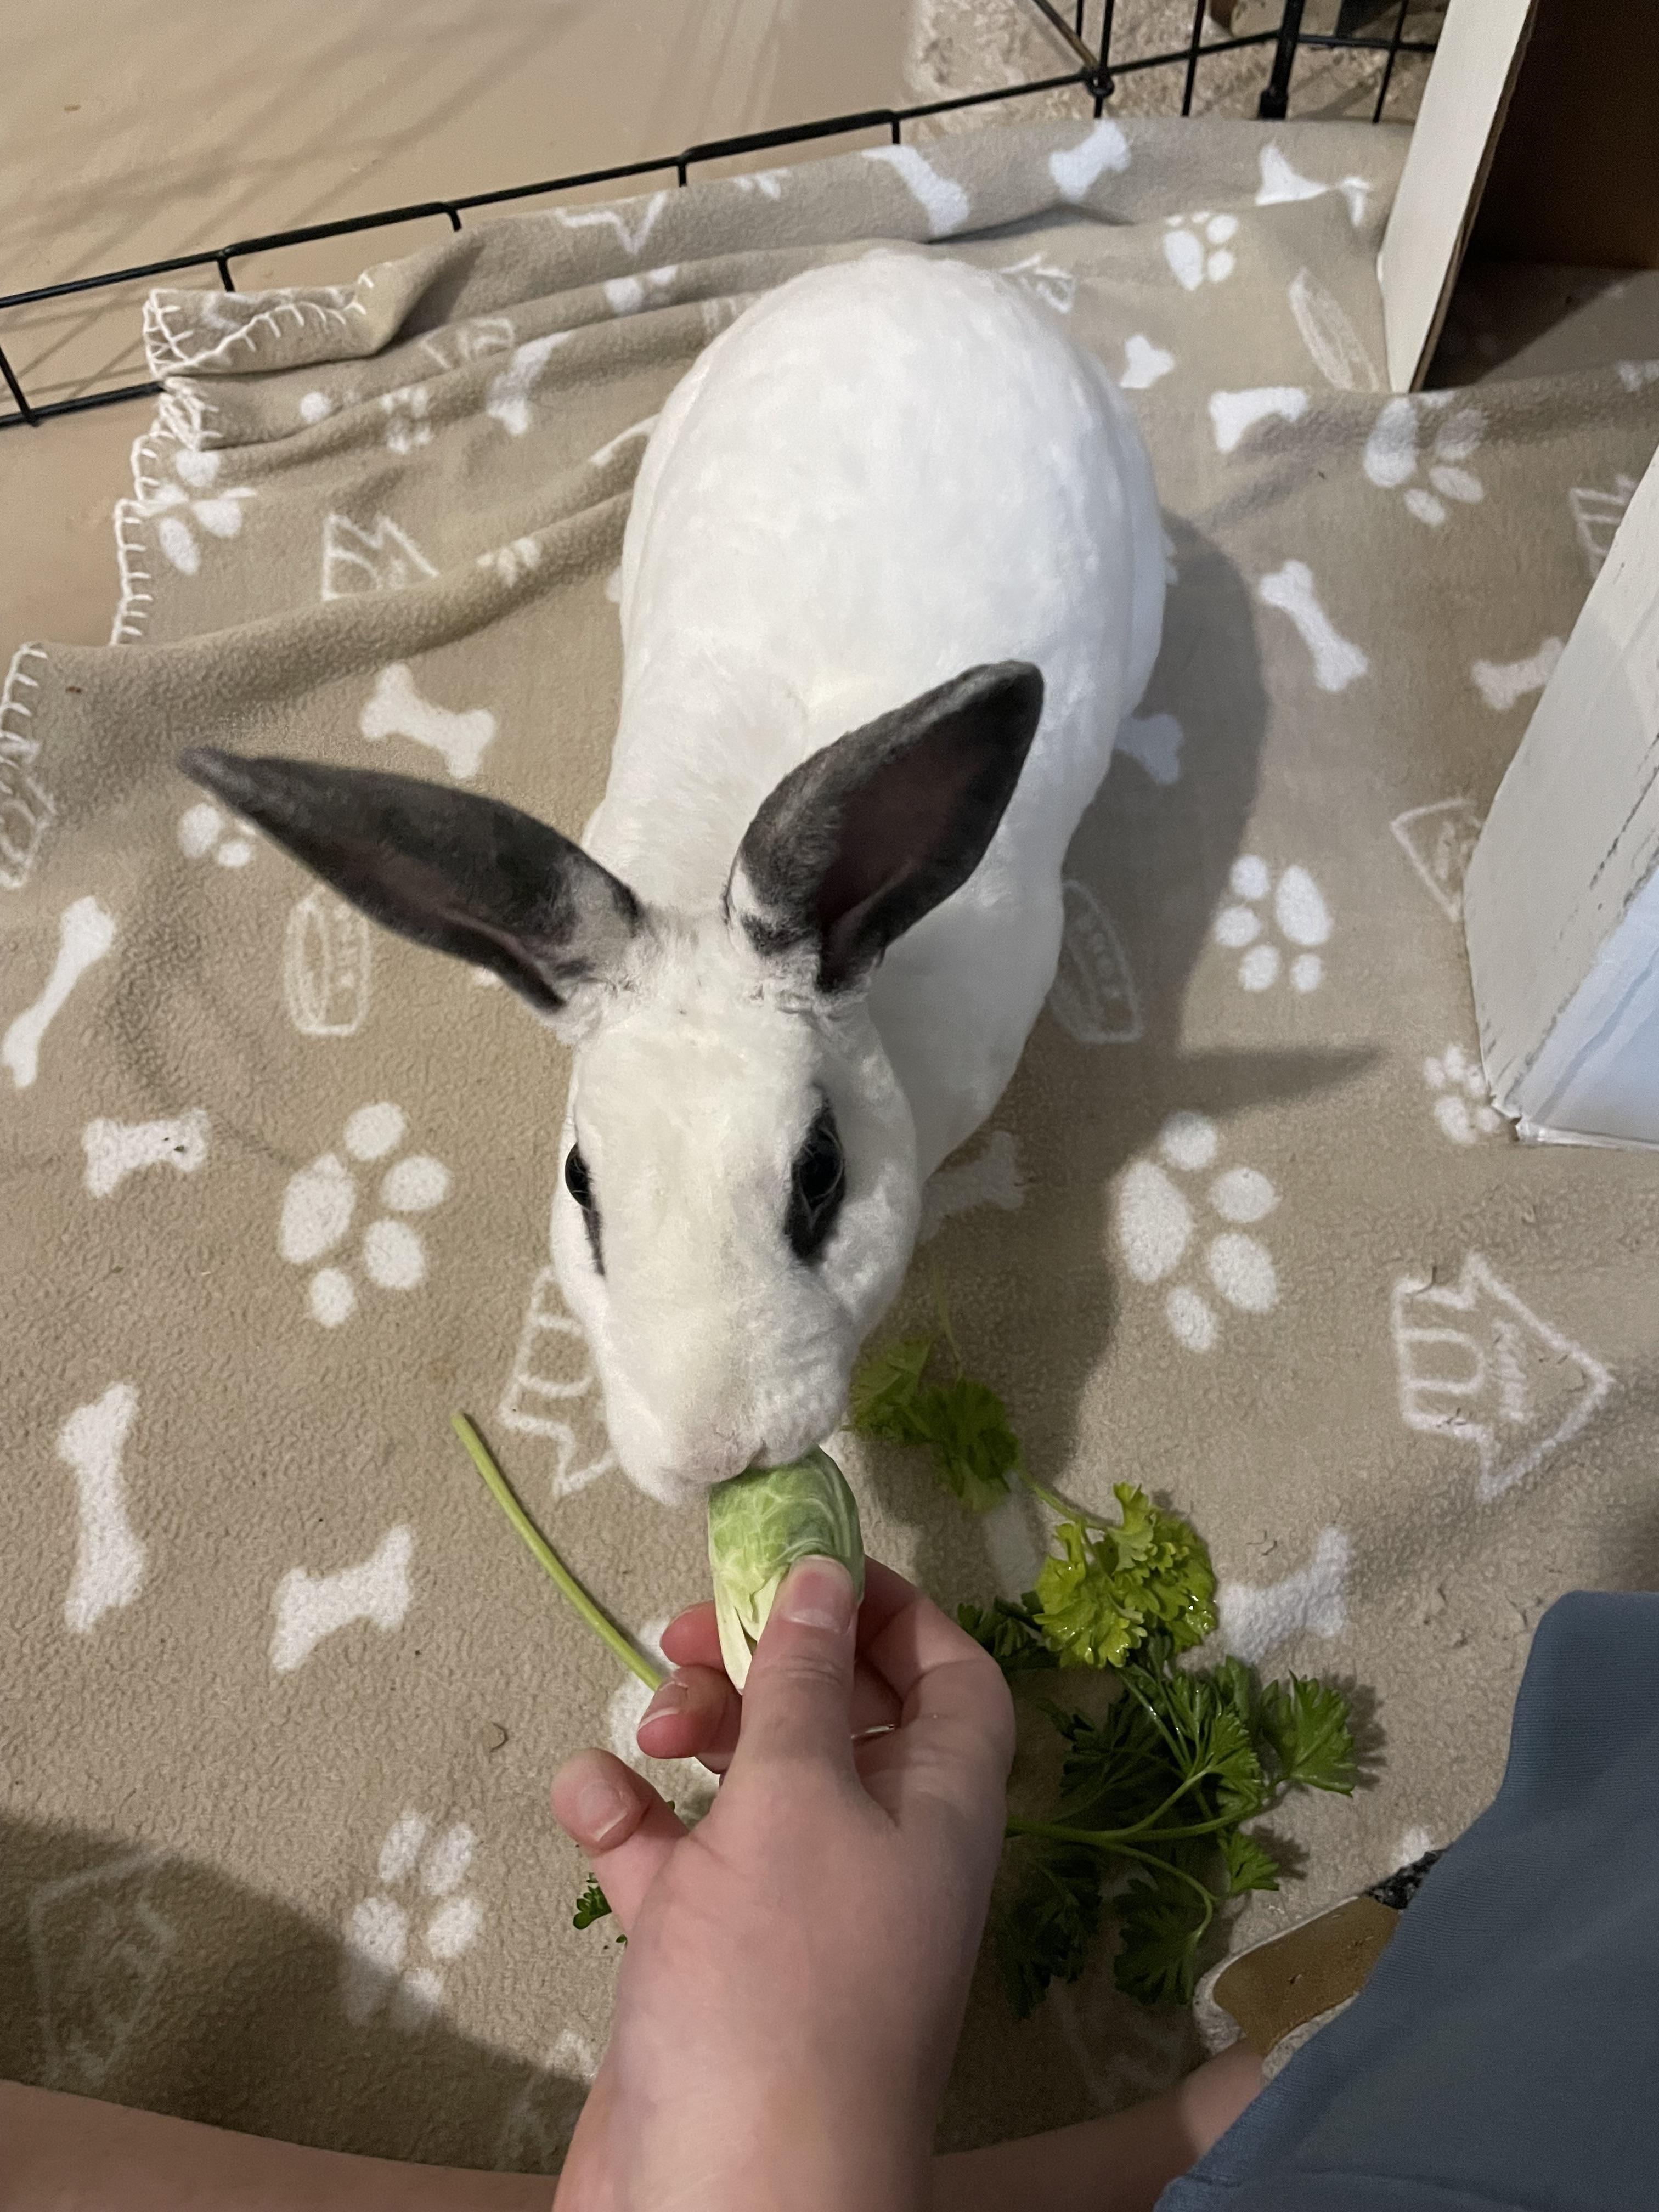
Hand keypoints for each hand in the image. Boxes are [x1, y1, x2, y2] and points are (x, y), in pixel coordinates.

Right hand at [550, 1557, 1014, 2211]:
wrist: (725, 2208)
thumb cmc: (780, 1987)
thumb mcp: (796, 1801)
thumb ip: (806, 1680)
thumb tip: (826, 1572)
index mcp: (938, 1811)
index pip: (953, 1679)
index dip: (893, 1611)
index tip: (806, 1565)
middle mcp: (880, 1855)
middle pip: (842, 1717)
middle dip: (769, 1661)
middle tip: (689, 1634)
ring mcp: (795, 1914)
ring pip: (752, 1784)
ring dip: (696, 1734)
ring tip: (647, 1727)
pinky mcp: (713, 1964)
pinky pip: (678, 1864)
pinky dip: (632, 1822)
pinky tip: (590, 1798)